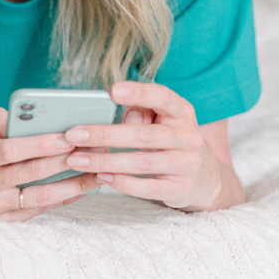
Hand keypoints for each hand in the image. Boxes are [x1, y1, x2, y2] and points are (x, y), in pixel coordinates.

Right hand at [0, 107, 93, 220]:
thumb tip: (16, 116)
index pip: (10, 151)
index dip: (39, 144)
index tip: (66, 135)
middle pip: (30, 173)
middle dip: (65, 160)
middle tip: (94, 148)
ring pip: (39, 197)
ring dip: (72, 184)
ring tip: (99, 171)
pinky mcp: (3, 220)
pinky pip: (38, 211)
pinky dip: (63, 199)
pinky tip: (83, 188)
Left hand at [63, 81, 234, 210]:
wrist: (205, 177)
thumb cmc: (170, 141)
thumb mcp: (160, 121)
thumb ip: (139, 114)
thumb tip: (109, 121)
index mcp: (181, 112)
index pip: (162, 97)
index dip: (139, 93)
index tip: (112, 90)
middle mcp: (189, 136)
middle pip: (143, 134)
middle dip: (104, 134)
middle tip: (73, 135)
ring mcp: (187, 164)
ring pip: (142, 162)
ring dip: (105, 161)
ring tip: (77, 159)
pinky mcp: (181, 188)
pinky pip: (148, 188)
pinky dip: (123, 183)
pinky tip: (101, 177)